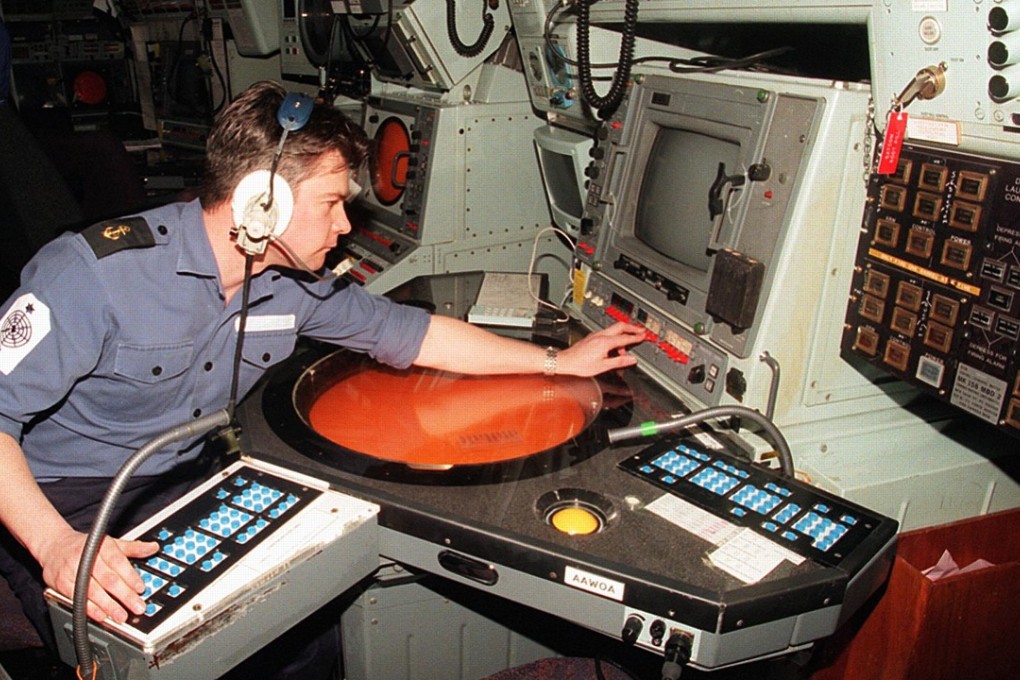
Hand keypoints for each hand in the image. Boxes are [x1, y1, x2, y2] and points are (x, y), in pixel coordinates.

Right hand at [37, 527, 158, 624]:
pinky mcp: (61, 584)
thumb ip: (133, 547)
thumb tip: (153, 548)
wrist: (53, 545)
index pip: (117, 562)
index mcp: (101, 546)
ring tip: (121, 616)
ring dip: (108, 606)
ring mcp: (73, 571)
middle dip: (124, 595)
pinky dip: (90, 609)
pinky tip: (102, 616)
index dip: (130, 575)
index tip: (140, 588)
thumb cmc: (85, 546)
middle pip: (107, 579)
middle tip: (137, 606)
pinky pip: (78, 599)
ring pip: (93, 591)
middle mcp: (86, 558)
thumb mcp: (111, 542)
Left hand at [557, 322, 644, 376]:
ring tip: (627, 345)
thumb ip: (619, 362)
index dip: (636, 337)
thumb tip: (631, 360)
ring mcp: (595, 335)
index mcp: (605, 342)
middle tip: (641, 330)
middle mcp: (600, 335)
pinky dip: (615, 336)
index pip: (625, 338)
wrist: (565, 361)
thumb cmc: (580, 365)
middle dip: (632, 327)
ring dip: (623, 333)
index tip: (644, 336)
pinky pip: (607, 333)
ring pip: (613, 329)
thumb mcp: (603, 366)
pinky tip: (614, 345)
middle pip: (620, 326)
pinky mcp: (592, 337)